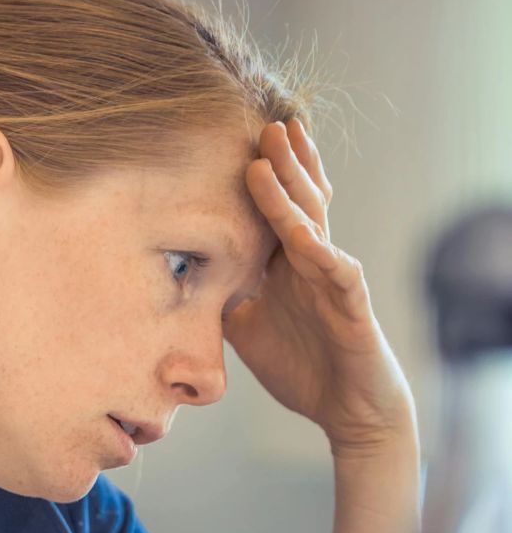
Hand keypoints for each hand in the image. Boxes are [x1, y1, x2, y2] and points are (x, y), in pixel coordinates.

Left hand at [224, 118, 414, 453]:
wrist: (347, 410)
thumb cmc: (301, 365)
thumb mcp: (246, 328)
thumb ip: (221, 298)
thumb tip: (179, 280)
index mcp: (288, 265)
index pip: (276, 209)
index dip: (264, 176)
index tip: (237, 140)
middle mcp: (312, 263)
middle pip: (298, 202)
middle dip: (281, 163)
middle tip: (261, 123)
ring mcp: (334, 281)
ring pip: (314, 226)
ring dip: (292, 192)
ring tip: (272, 156)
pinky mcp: (353, 307)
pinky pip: (337, 274)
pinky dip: (320, 253)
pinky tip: (302, 234)